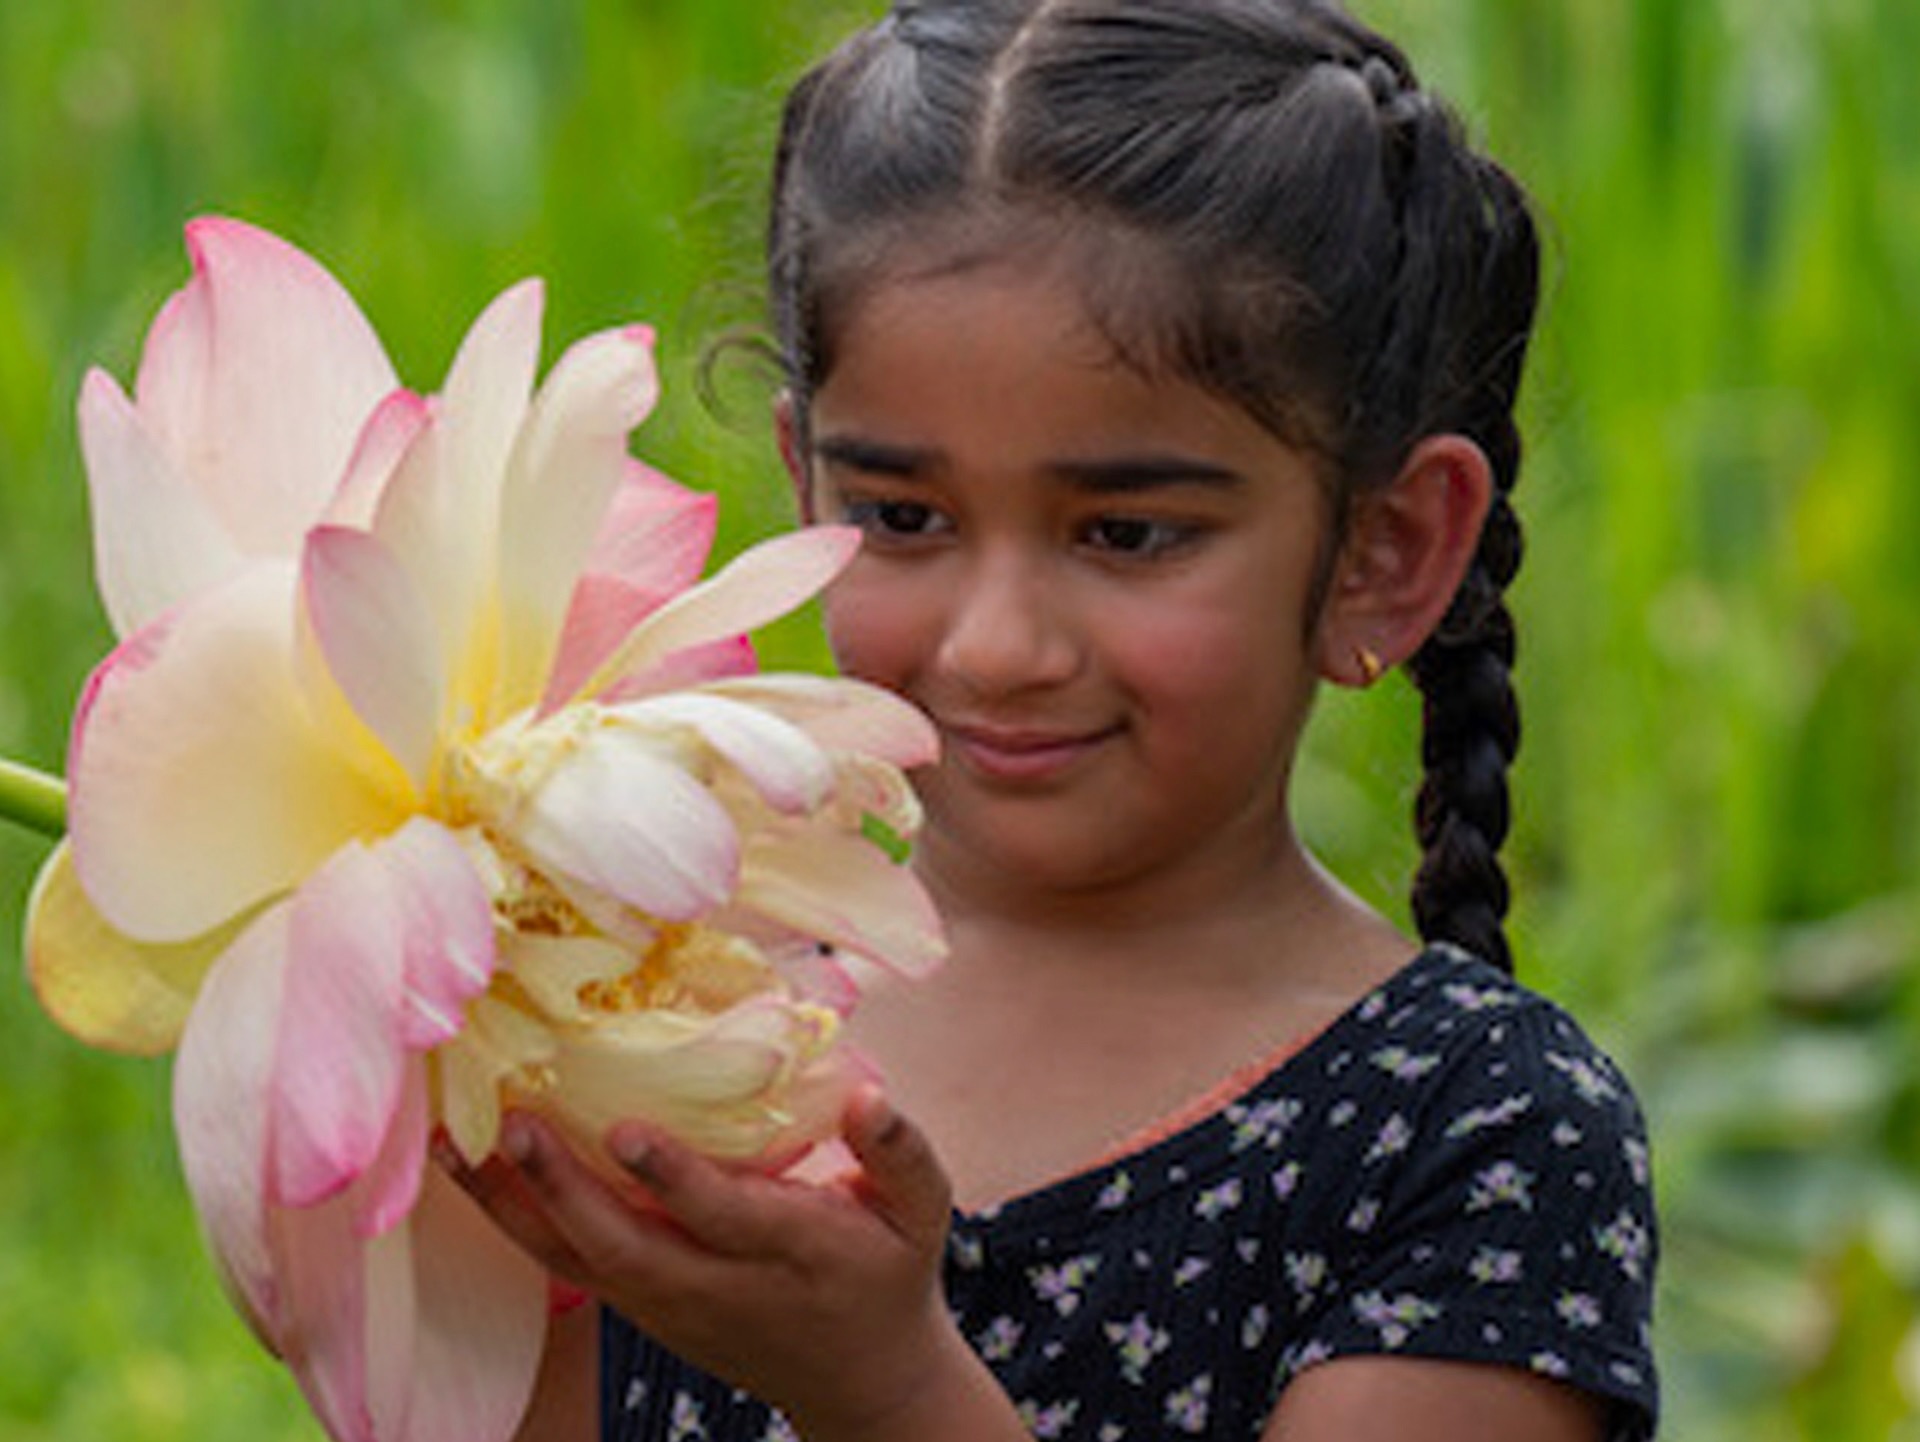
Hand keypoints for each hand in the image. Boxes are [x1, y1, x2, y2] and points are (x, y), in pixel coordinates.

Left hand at [446, 1089, 979, 1440]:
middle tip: (512, 1126)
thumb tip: (867, 1095)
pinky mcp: (644, 1308)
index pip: (724, 1215)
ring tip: (458, 1145)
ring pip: (581, 1263)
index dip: (672, 1177)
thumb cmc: (889, 1270)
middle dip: (564, 1189)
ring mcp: (672, 1305)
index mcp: (793, 1250)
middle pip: (628, 1247)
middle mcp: (720, 1286)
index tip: (623, 1129)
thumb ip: (900, 1150)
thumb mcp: (922, 1210)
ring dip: (516, 1207)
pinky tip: (474, 1173)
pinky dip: (519, 1221)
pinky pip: (571, 1267)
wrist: (861, 1381)